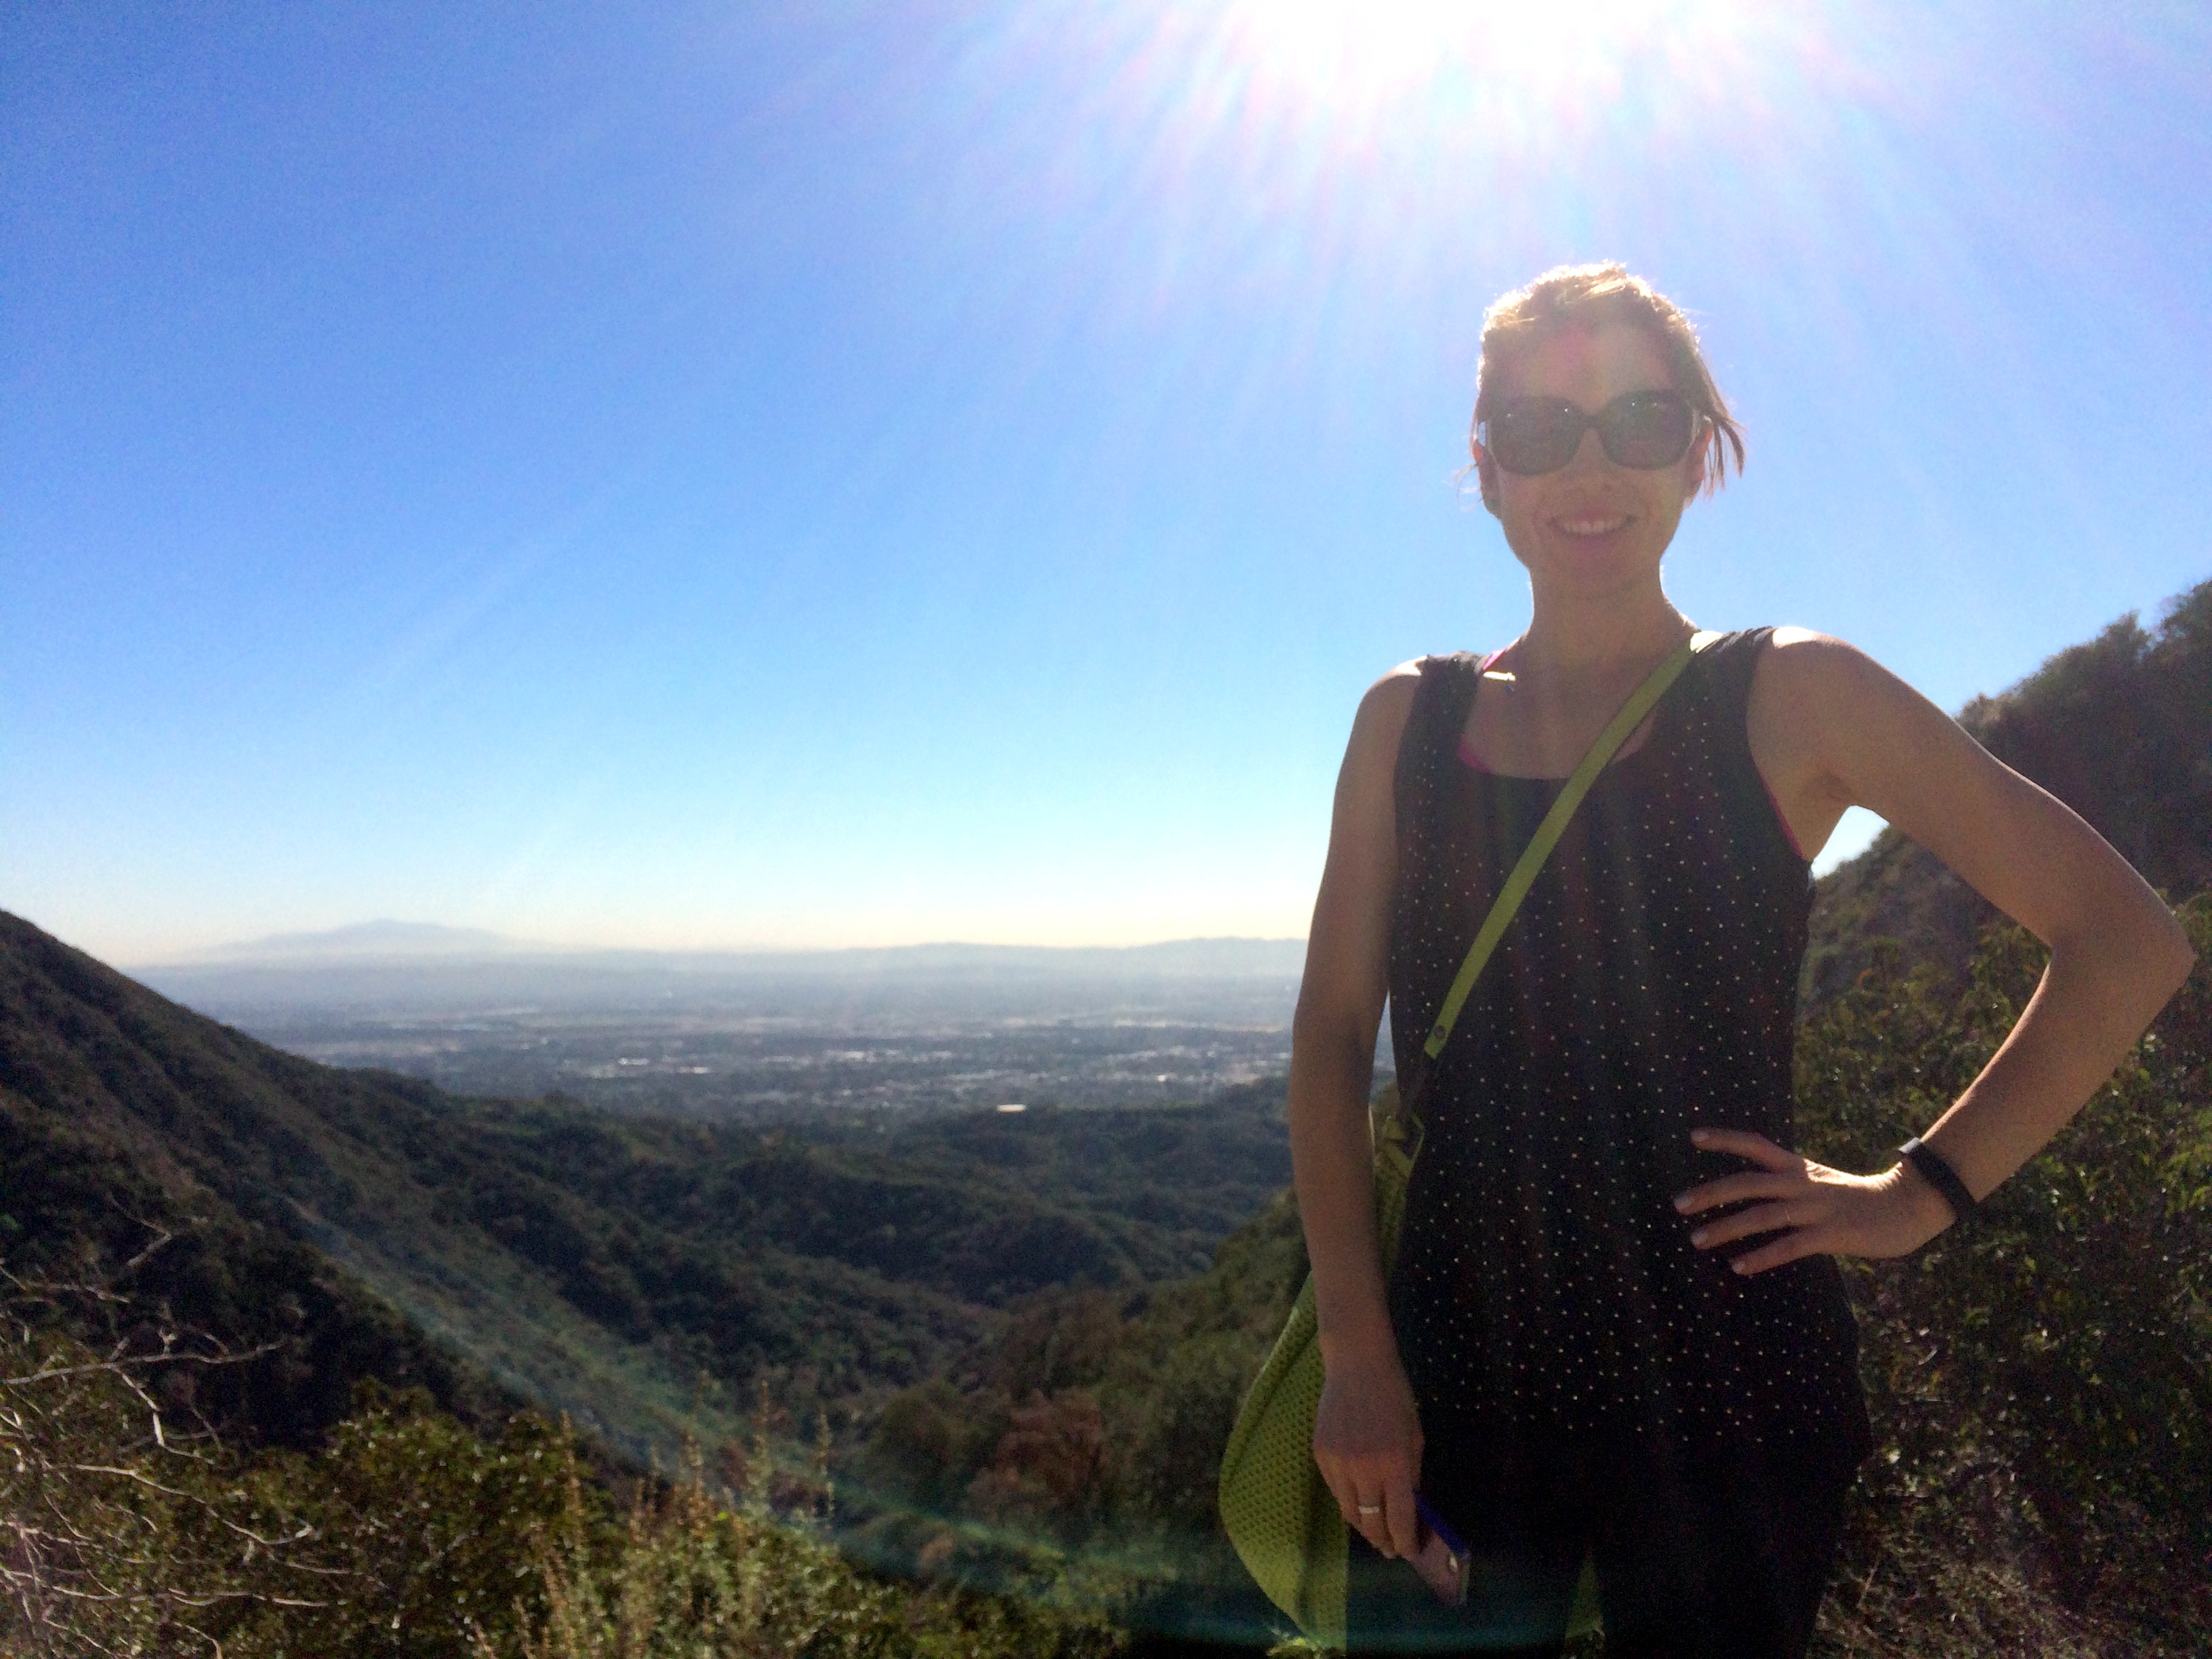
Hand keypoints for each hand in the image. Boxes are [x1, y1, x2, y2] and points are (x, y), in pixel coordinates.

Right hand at [1312, 1348, 1423, 1559]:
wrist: (1356, 1365)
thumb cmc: (1394, 1397)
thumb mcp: (1414, 1436)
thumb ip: (1411, 1475)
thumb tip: (1410, 1510)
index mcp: (1394, 1463)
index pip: (1399, 1519)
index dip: (1405, 1542)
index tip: (1410, 1553)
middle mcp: (1364, 1468)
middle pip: (1371, 1523)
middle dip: (1384, 1541)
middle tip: (1391, 1549)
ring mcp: (1338, 1462)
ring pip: (1349, 1512)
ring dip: (1364, 1526)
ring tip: (1375, 1531)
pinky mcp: (1320, 1454)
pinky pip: (1335, 1490)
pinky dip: (1348, 1500)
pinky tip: (1358, 1499)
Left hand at [1674, 1126, 1953, 1274]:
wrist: (1907, 1206)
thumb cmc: (1858, 1198)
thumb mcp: (1820, 1182)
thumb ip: (1788, 1184)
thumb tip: (1752, 1194)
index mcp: (1799, 1168)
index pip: (1755, 1145)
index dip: (1725, 1139)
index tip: (1693, 1136)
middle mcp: (1802, 1184)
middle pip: (1747, 1183)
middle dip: (1710, 1193)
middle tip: (1678, 1204)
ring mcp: (1815, 1209)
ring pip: (1761, 1216)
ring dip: (1726, 1229)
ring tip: (1697, 1240)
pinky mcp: (1830, 1235)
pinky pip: (1788, 1247)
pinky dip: (1760, 1257)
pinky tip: (1738, 1266)